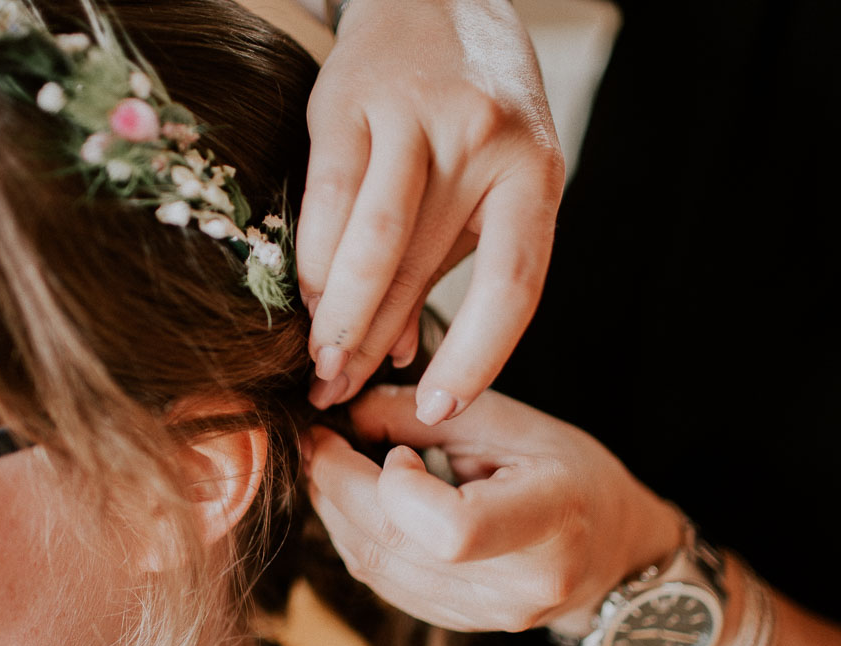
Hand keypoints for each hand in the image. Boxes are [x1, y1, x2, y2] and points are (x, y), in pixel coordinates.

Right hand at [297, 0, 563, 424]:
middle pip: (423, 271)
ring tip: (319, 363)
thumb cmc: (470, 113)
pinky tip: (307, 297)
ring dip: (340, 316)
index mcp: (533, 174)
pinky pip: (327, 200)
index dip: (477, 356)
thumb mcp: (488, 186)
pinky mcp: (350, 102)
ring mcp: (417, 118)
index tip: (438, 409)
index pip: (513, 285)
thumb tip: (397, 354)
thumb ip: (448, 266)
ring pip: (373, 244)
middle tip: (339, 395)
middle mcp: (482, 143)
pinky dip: (315, 260)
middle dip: (375, 346)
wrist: (434, 0)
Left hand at [304, 386, 682, 633]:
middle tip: (319, 439)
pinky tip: (357, 501)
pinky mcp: (454, 624)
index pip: (451, 530)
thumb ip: (427, 415)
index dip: (397, 486)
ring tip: (333, 463)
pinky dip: (355, 535)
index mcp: (548, 523)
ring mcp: (484, 616)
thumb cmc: (571, 473)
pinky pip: (380, 581)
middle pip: (392, 545)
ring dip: (335, 510)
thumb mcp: (514, 422)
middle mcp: (517, 586)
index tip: (396, 450)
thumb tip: (347, 413)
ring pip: (373, 567)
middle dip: (337, 485)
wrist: (610, 549)